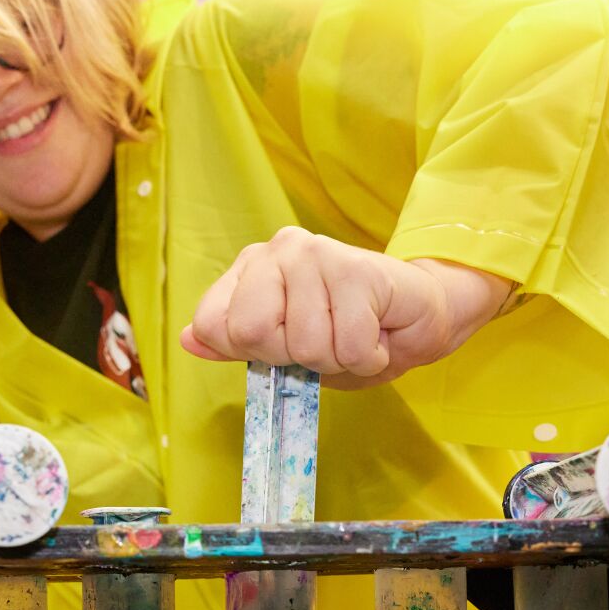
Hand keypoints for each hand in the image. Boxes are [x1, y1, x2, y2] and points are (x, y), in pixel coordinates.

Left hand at [180, 227, 510, 388]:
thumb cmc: (350, 332)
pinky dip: (368, 358)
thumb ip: (236, 342)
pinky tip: (376, 335)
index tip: (283, 345)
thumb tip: (189, 339)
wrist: (419, 316)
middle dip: (294, 357)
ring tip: (353, 336)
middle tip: (324, 342)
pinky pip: (350, 348)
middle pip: (253, 333)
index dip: (249, 351)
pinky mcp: (359, 270)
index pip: (213, 323)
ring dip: (338, 360)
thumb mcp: (284, 347)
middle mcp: (279, 250)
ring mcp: (318, 254)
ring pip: (307, 346)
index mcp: (252, 267)